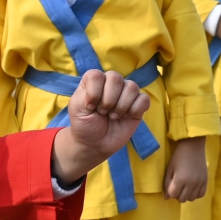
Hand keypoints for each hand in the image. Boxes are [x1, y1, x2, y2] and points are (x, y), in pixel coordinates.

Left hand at [51, 69, 150, 183]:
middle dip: (108, 100)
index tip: (90, 107)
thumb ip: (86, 93)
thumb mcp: (76, 108)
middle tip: (102, 113)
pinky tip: (125, 118)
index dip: (93, 93)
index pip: (97, 75)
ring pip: (132, 87)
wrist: (94, 144)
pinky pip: (144, 99)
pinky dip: (134, 110)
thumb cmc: (84, 124)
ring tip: (113, 117)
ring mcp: (126, 93)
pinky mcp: (138, 105)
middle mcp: (111, 83)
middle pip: (115, 78)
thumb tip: (104, 92)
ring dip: (121, 106)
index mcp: (94, 80)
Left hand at [162, 136, 208, 201]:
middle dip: (177, 195)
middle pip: (182, 199)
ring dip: (186, 195)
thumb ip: (166, 184)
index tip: (171, 185)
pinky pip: (201, 195)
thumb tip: (166, 198)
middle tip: (177, 187)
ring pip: (191, 199)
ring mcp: (200, 183)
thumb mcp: (170, 169)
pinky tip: (192, 188)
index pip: (173, 194)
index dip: (170, 191)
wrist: (193, 147)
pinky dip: (195, 194)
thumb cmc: (178, 156)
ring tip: (185, 187)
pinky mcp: (206, 181)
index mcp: (180, 179)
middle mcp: (191, 183)